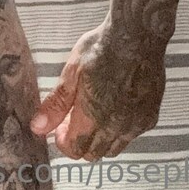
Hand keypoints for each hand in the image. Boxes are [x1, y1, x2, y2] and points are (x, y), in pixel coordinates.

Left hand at [29, 24, 165, 159]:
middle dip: (79, 142)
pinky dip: (120, 131)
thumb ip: (56, 103)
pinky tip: (114, 109)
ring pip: (114, 148)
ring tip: (93, 114)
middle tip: (73, 119)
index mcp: (93, 117)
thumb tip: (38, 127)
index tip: (59, 127)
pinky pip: (131, 136)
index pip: (75, 149)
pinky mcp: (150, 117)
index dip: (63, 141)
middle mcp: (117, 127)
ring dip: (100, 140)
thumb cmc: (102, 49)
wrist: (137, 36)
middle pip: (94, 153)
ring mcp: (136, 124)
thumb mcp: (71, 71)